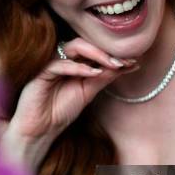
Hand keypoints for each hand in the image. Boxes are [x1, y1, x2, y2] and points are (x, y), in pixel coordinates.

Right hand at [0, 38, 136, 167]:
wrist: (40, 129)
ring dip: (96, 55)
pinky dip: (77, 67)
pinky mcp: (40, 73)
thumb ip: (105, 77)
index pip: (95, 50)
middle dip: (107, 52)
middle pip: (86, 44)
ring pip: (74, 48)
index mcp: (74, 62)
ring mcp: (51, 63)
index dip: (114, 54)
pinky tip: (93, 73)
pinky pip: (59, 64)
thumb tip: (128, 65)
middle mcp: (63, 58)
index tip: (134, 61)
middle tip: (124, 62)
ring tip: (113, 64)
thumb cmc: (61, 110)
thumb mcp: (88, 92)